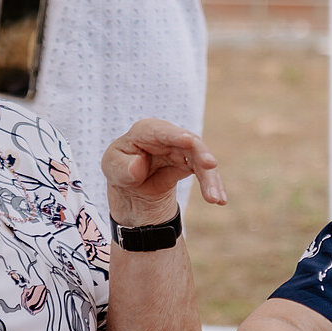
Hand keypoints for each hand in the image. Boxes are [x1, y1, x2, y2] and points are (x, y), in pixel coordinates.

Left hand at [103, 118, 224, 223]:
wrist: (133, 187)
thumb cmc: (120, 169)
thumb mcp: (112, 168)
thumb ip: (122, 168)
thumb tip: (138, 166)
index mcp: (146, 131)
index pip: (162, 132)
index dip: (176, 135)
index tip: (189, 141)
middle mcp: (168, 136)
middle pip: (189, 142)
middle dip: (200, 154)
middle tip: (210, 166)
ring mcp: (182, 149)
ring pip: (201, 159)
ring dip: (209, 177)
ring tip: (215, 198)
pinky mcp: (191, 163)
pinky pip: (204, 173)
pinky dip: (212, 185)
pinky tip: (219, 199)